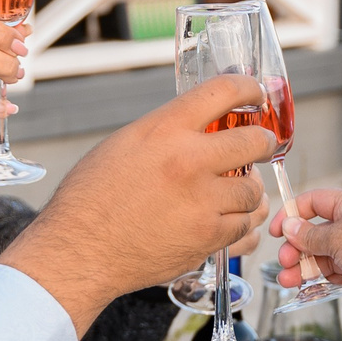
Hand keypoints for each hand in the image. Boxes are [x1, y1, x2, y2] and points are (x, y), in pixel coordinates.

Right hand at [5, 74, 276, 332]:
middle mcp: (189, 160)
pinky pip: (244, 227)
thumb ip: (167, 132)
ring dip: (247, 192)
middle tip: (260, 147)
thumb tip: (204, 125)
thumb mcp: (124, 145)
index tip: (258, 94)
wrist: (79, 251)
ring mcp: (202, 201)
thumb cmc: (91, 199)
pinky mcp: (207, 238)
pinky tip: (224, 220)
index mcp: (165, 129)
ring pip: (253, 191)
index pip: (225, 91)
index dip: (251, 89)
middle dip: (262, 143)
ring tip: (232, 193)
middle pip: (255, 141)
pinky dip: (239, 225)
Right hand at [271, 188, 341, 316]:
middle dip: (295, 248)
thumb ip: (310, 235)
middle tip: (285, 262)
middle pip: (313, 233)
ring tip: (287, 281)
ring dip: (302, 268)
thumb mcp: (339, 238)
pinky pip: (332, 275)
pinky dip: (318, 281)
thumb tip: (288, 227)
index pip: (314, 202)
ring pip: (320, 257)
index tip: (277, 231)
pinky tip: (305, 289)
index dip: (292, 213)